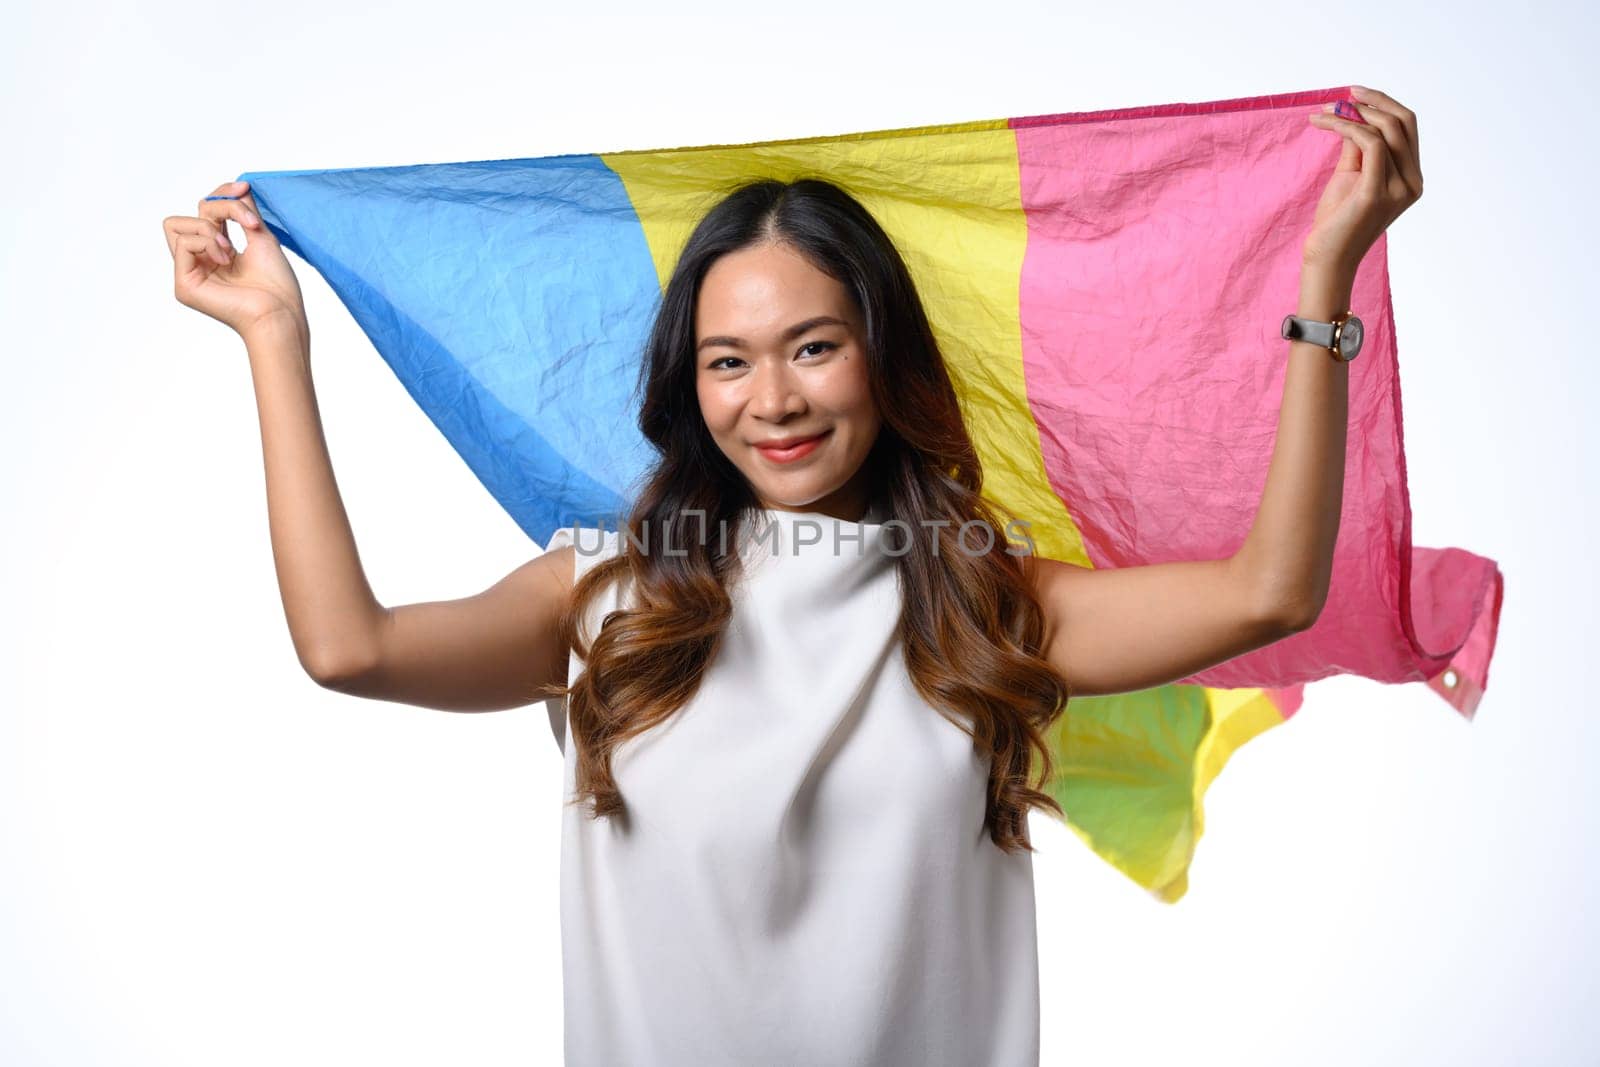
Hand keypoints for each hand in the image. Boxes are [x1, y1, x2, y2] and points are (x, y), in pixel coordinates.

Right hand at [164, 180, 307, 339]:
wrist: (281, 313)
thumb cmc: (277, 284)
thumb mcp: (261, 236)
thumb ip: (244, 211)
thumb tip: (237, 185)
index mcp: (216, 253)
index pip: (204, 211)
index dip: (222, 194)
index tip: (244, 188)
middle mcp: (200, 262)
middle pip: (189, 213)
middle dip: (219, 208)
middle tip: (247, 224)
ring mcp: (189, 273)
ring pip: (176, 225)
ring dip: (210, 229)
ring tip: (232, 251)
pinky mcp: (184, 285)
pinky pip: (183, 243)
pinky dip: (206, 243)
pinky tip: (225, 260)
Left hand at [1302, 86, 1423, 281]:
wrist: (1327, 257)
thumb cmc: (1336, 219)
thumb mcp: (1351, 174)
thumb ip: (1359, 145)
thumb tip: (1354, 112)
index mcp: (1412, 178)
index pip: (1408, 128)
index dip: (1384, 104)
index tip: (1355, 93)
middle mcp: (1413, 183)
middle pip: (1403, 122)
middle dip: (1374, 101)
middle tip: (1342, 95)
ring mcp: (1398, 189)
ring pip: (1385, 130)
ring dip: (1352, 114)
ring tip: (1324, 112)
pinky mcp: (1376, 193)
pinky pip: (1370, 144)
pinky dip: (1347, 127)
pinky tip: (1325, 124)